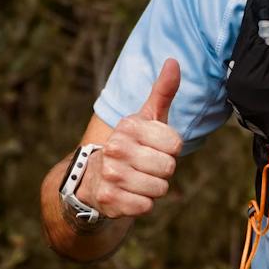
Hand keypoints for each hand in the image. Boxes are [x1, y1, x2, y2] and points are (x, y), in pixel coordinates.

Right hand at [82, 59, 183, 217]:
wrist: (92, 177)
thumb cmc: (130, 144)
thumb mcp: (146, 117)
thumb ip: (163, 91)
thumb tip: (173, 61)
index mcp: (128, 126)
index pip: (176, 145)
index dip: (170, 150)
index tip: (154, 148)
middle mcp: (116, 148)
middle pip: (169, 168)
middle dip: (162, 170)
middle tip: (144, 166)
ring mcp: (110, 174)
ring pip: (159, 188)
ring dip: (153, 188)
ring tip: (136, 179)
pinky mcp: (108, 199)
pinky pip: (145, 207)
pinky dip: (142, 204)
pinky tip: (128, 194)